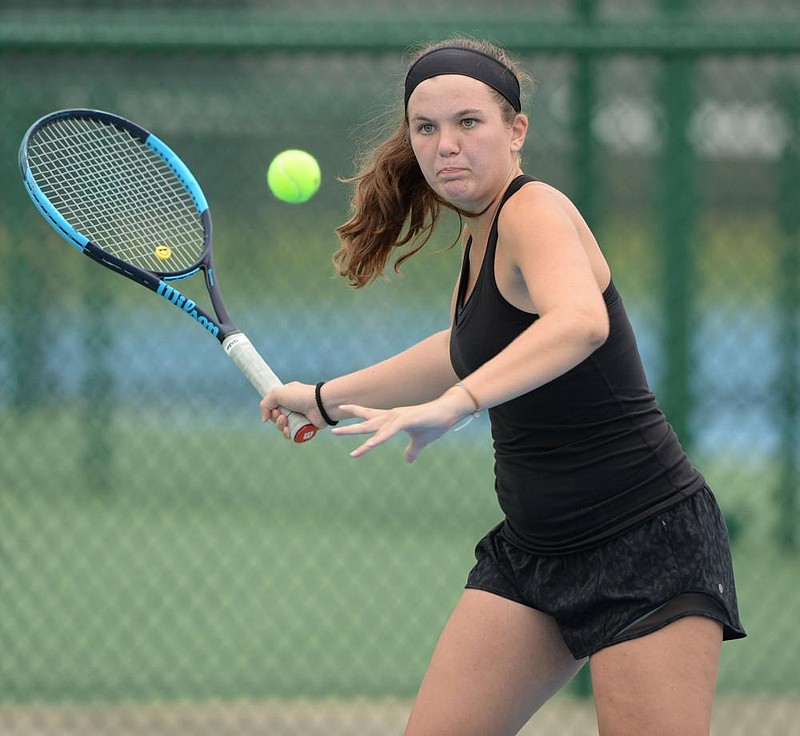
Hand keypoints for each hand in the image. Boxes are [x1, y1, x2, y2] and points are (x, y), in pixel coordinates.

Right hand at [259, 382, 321, 439]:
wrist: (320, 405)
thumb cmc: (300, 396)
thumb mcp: (277, 393)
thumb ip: (265, 404)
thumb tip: (264, 419)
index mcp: (287, 397)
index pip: (274, 407)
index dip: (271, 411)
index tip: (275, 409)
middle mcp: (293, 407)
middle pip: (277, 419)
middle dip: (276, 419)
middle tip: (282, 416)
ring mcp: (299, 418)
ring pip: (283, 428)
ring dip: (281, 427)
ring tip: (286, 422)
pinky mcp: (304, 427)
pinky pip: (292, 434)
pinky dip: (288, 433)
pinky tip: (290, 430)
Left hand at [331, 388, 476, 462]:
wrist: (449, 412)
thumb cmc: (435, 424)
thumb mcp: (421, 442)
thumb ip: (412, 450)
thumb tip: (408, 460)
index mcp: (394, 420)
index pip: (371, 417)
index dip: (357, 414)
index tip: (342, 411)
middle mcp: (392, 416)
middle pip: (366, 422)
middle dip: (350, 427)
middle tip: (333, 432)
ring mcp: (398, 417)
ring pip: (372, 427)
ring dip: (356, 431)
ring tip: (339, 433)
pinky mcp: (406, 421)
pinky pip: (388, 432)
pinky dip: (377, 439)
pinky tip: (368, 444)